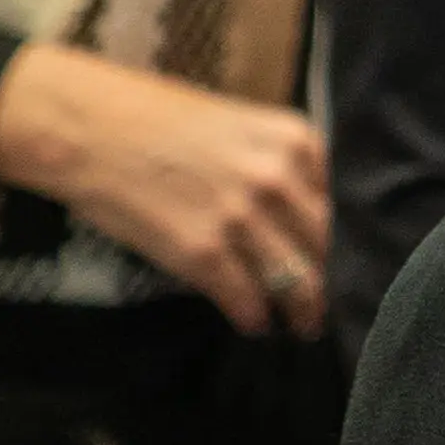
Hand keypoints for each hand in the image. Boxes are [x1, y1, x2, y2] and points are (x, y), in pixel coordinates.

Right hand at [0, 38, 333, 337]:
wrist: (88, 128)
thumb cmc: (159, 119)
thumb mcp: (241, 124)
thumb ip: (282, 162)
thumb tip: (310, 214)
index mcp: (294, 140)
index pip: (347, 204)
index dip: (353, 240)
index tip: (355, 262)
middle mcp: (277, 179)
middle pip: (330, 248)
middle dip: (336, 282)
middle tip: (338, 304)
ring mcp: (241, 218)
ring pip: (297, 282)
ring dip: (303, 311)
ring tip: (304, 325)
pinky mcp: (202, 254)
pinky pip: (247, 300)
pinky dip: (254, 318)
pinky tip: (255, 323)